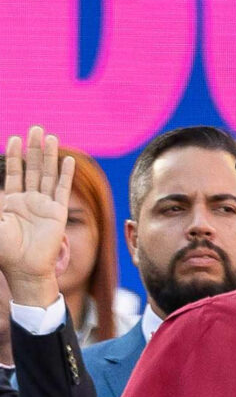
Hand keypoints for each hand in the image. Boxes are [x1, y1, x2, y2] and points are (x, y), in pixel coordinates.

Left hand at [1, 127, 74, 306]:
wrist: (23, 267)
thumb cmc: (3, 248)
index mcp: (11, 203)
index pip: (14, 174)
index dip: (14, 157)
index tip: (14, 137)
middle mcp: (29, 201)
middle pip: (33, 169)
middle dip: (32, 149)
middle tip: (35, 128)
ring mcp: (44, 206)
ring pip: (48, 175)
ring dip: (48, 156)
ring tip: (49, 137)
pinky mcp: (58, 212)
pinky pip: (62, 189)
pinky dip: (65, 174)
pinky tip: (68, 160)